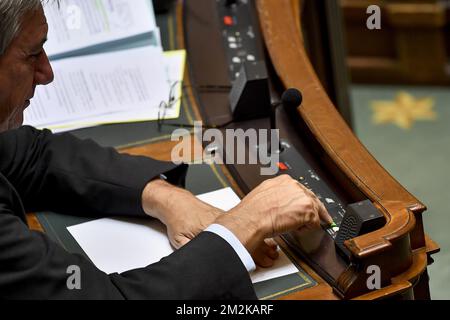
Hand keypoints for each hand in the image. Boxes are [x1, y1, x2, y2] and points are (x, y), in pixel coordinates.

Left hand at [142, 179, 280, 266]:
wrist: (176, 203)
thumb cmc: (178, 218)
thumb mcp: (180, 240)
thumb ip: (192, 249)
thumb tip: (202, 260)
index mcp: (213, 228)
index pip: (237, 242)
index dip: (251, 251)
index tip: (260, 258)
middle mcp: (222, 222)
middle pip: (245, 235)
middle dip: (260, 246)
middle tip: (271, 255)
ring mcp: (225, 217)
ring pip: (246, 227)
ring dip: (259, 237)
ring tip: (271, 247)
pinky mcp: (224, 215)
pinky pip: (242, 222)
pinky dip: (253, 228)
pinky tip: (260, 234)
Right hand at [214, 175, 331, 253]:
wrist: (252, 218)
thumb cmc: (253, 210)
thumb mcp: (263, 194)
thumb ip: (276, 195)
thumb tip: (279, 202)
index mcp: (284, 181)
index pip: (300, 190)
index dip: (304, 200)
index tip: (305, 206)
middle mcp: (295, 186)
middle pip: (312, 198)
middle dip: (315, 209)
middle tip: (320, 218)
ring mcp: (302, 197)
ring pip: (315, 210)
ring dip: (307, 220)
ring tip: (298, 227)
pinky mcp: (307, 210)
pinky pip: (315, 223)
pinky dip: (307, 229)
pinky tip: (296, 229)